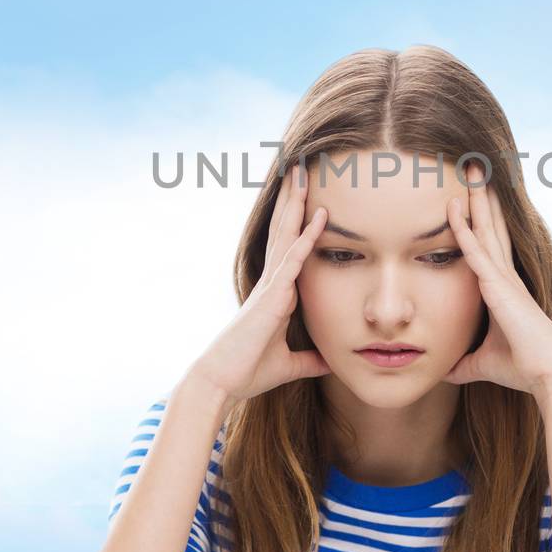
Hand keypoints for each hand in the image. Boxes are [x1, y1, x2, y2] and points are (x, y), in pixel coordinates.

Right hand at [187, 161, 332, 403]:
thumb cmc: (247, 372)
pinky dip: (307, 238)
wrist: (220, 383)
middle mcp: (273, 283)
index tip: (307, 195)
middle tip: (300, 168)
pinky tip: (320, 216)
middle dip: (293, 200)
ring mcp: (270, 286)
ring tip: (302, 173)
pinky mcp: (271, 298)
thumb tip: (331, 361)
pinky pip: (293, 262)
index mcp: (277, 293)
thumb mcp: (288, 365)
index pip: (290, 248)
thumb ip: (310, 360)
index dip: (298, 221)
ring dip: (296, 204)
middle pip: (285, 231)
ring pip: (286, 235)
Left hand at [443, 160, 551, 394]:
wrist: (548, 375)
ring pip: (486, 229)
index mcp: (503, 287)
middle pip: (490, 226)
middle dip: (481, 196)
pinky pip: (477, 253)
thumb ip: (464, 362)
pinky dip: (463, 230)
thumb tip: (445, 371)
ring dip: (476, 199)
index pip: (489, 244)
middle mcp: (505, 275)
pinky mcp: (500, 288)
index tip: (472, 193)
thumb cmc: (522, 367)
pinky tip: (453, 209)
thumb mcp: (482, 362)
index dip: (481, 217)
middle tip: (473, 165)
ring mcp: (504, 278)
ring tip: (470, 168)